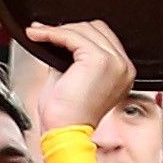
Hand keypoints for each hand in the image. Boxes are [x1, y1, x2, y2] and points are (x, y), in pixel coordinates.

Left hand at [18, 17, 137, 136]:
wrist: (65, 134)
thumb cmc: (66, 117)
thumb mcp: (71, 79)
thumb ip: (72, 58)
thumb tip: (59, 41)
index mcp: (121, 72)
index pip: (102, 38)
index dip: (75, 33)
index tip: (51, 33)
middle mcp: (123, 66)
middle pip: (96, 29)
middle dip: (68, 29)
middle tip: (43, 33)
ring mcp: (115, 62)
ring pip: (84, 30)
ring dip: (58, 30)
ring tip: (39, 35)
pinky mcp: (100, 59)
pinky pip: (73, 36)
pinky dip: (53, 33)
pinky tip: (40, 36)